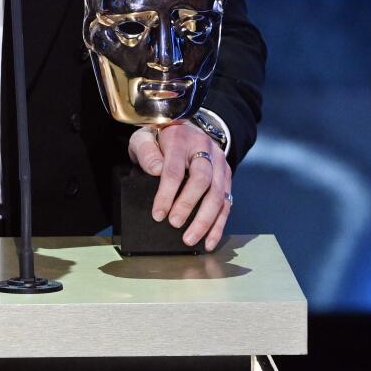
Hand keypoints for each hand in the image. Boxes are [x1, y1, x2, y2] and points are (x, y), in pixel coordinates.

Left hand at [128, 122, 232, 251]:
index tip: (158, 214)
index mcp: (181, 139)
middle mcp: (205, 149)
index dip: (166, 194)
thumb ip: (145, 151)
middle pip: (202, 180)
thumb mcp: (144, 138)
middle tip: (174, 224)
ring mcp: (219, 163)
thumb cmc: (159, 138)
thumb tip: (156, 170)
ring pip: (218, 194)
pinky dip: (218, 225)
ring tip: (190, 239)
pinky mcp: (227, 177)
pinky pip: (227, 203)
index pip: (175, 169)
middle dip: (188, 205)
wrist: (185, 129)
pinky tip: (209, 241)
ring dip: (205, 220)